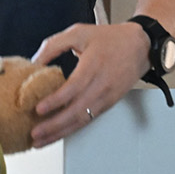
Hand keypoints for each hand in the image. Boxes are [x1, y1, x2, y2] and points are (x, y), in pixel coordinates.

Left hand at [28, 21, 148, 147]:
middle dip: (54, 125)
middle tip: (35, 134)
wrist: (141, 46)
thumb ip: (54, 44)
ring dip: (60, 133)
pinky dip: (72, 129)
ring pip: (82, 120)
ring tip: (41, 141)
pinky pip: (89, 119)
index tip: (38, 109)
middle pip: (76, 111)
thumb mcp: (79, 32)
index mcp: (93, 66)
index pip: (73, 88)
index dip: (56, 100)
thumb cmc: (110, 38)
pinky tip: (58, 133)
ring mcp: (106, 97)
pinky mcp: (108, 104)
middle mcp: (101, 85)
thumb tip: (34, 61)